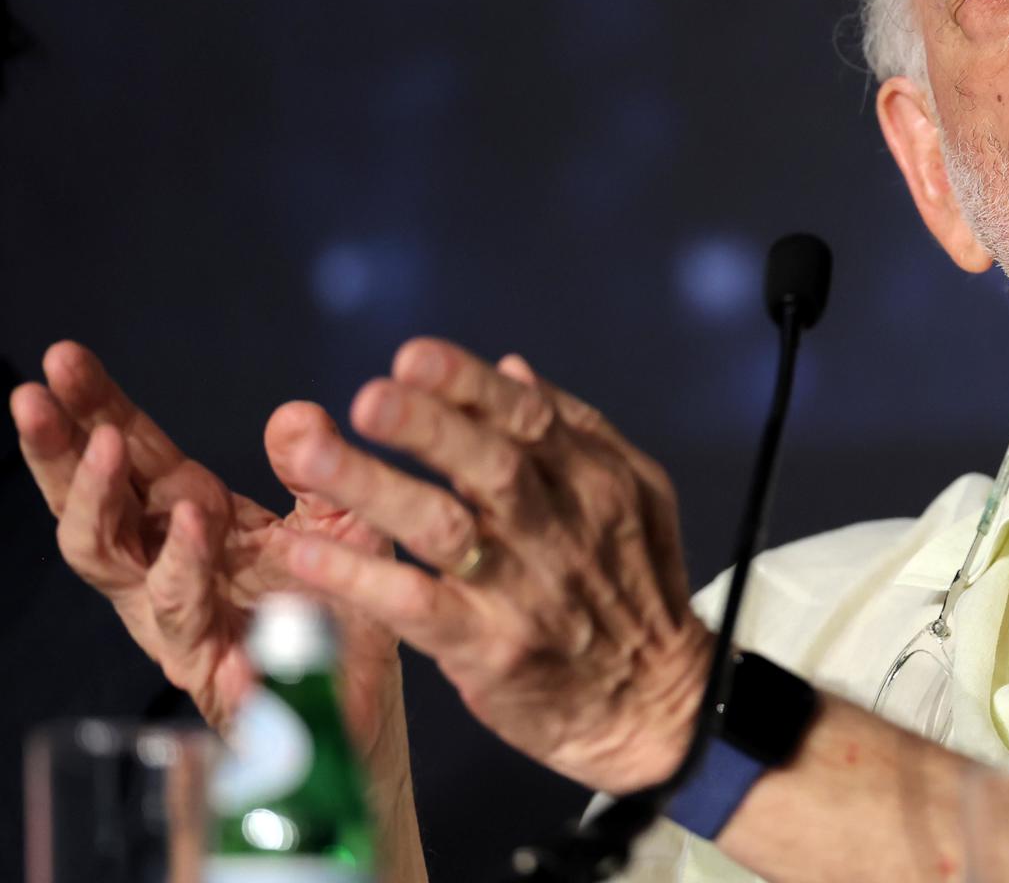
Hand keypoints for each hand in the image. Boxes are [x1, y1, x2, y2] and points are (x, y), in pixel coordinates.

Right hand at [9, 342, 401, 744]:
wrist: (367, 700)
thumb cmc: (345, 604)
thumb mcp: (342, 517)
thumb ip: (316, 467)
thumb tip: (291, 415)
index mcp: (192, 521)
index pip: (128, 458)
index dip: (95, 409)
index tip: (64, 358)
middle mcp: (167, 573)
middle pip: (93, 512)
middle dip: (60, 459)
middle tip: (38, 402)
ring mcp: (183, 629)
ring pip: (124, 577)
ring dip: (120, 522)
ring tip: (153, 480)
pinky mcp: (220, 684)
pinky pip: (202, 651)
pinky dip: (199, 608)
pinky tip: (214, 576)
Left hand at [281, 337, 711, 792]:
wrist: (656, 704)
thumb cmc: (637, 589)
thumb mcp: (637, 494)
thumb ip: (576, 428)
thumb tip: (510, 368)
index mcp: (593, 480)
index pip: (529, 418)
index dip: (469, 384)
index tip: (412, 356)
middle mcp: (560, 527)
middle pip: (489, 465)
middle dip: (426, 425)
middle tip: (367, 396)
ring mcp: (523, 590)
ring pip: (442, 529)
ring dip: (373, 487)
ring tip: (308, 452)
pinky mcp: (490, 648)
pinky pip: (413, 605)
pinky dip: (355, 576)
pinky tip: (301, 551)